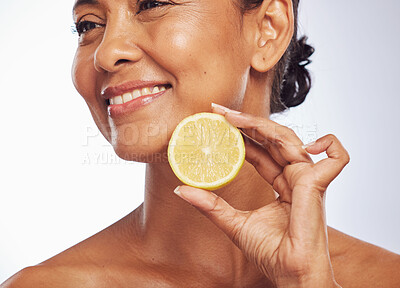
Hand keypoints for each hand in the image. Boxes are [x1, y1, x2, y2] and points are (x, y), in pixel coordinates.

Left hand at [173, 104, 348, 286]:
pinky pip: (336, 158)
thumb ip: (210, 204)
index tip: (218, 123)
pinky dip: (329, 144)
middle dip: (246, 122)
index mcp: (282, 184)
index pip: (260, 151)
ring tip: (232, 117)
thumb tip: (181, 189)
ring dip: (261, 125)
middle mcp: (296, 177)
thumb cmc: (270, 253)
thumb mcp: (233, 223)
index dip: (241, 135)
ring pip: (288, 139)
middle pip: (272, 140)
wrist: (289, 275)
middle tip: (219, 111)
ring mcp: (308, 180)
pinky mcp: (317, 185)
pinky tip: (307, 141)